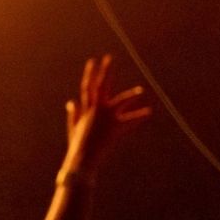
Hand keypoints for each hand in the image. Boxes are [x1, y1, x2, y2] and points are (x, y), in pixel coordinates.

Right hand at [62, 55, 150, 175]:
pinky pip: (129, 121)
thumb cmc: (77, 147)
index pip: (87, 87)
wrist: (80, 160)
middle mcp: (94, 110)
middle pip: (99, 86)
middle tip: (109, 58)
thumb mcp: (73, 127)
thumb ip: (73, 113)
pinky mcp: (113, 127)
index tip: (93, 62)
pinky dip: (139, 117)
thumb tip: (70, 101)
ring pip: (120, 101)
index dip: (90, 74)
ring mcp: (104, 117)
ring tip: (141, 91)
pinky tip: (148, 113)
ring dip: (130, 96)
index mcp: (85, 110)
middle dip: (104, 71)